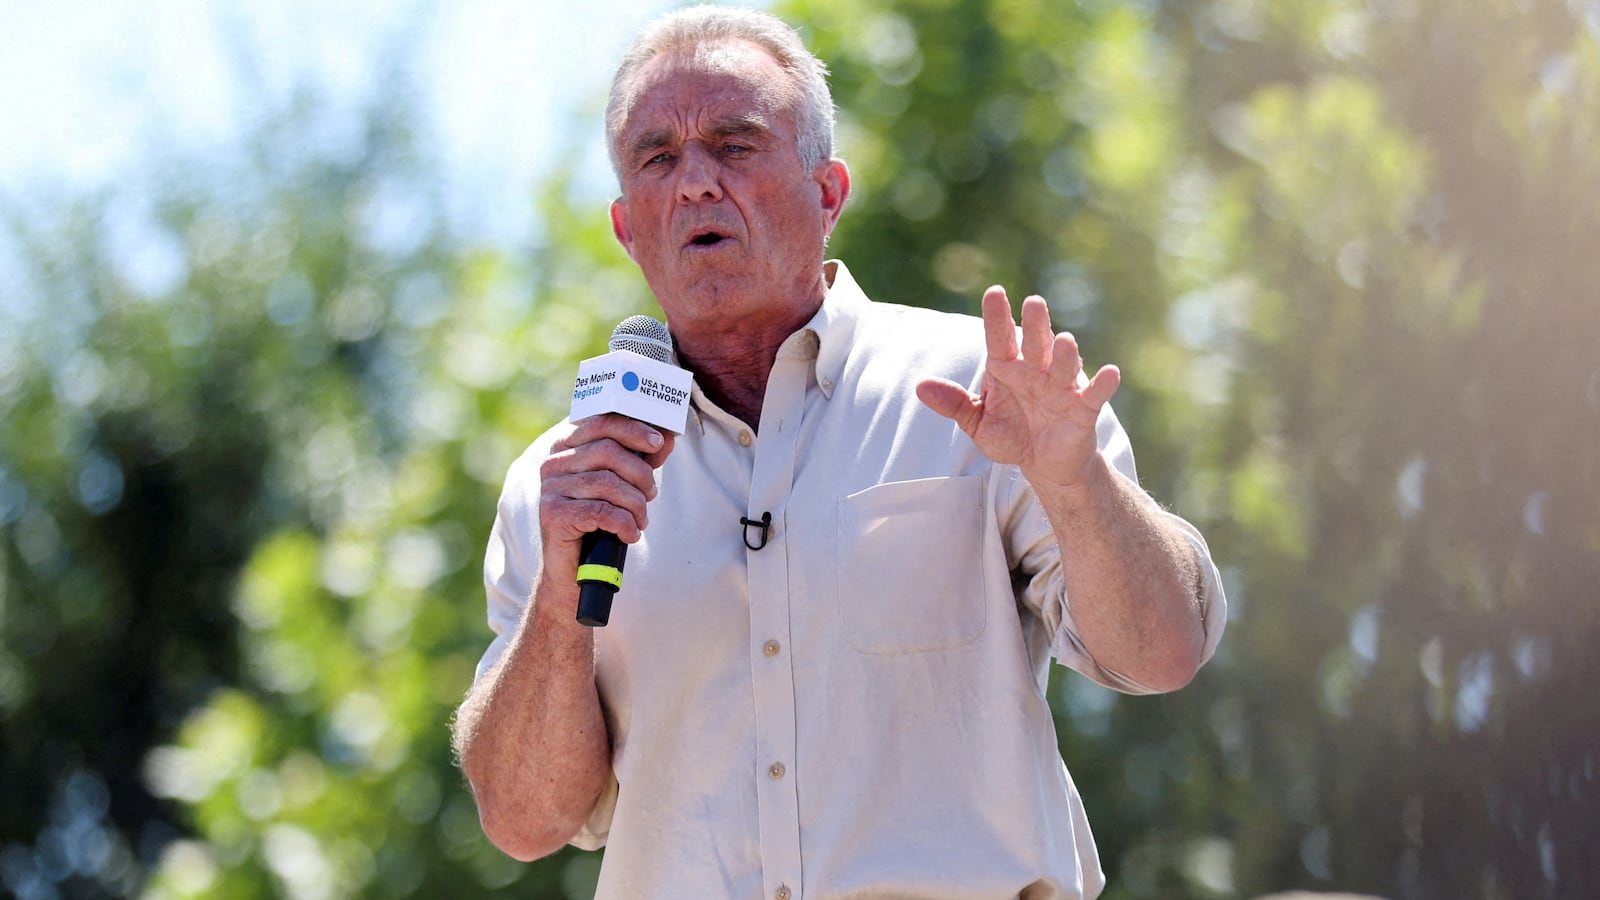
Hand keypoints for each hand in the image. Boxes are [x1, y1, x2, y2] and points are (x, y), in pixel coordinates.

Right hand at [537, 413, 674, 574]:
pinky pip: (602, 511)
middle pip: (609, 452)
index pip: (602, 423)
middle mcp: (554, 463)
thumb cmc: (599, 522)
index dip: (634, 429)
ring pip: (608, 483)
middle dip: (640, 474)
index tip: (658, 443)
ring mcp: (551, 488)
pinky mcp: (554, 514)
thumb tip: (667, 437)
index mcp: (567, 447)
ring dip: (636, 504)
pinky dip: (625, 523)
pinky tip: (630, 534)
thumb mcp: (623, 485)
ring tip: (641, 519)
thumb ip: (642, 459)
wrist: (573, 570)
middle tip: (651, 494)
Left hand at [916, 285, 1119, 489]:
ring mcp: (1061, 388)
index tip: (994, 293)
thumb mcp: (978, 423)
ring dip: (1064, 354)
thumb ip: (954, 404)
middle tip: (1033, 302)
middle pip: (1035, 344)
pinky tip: (1110, 373)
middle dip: (1036, 324)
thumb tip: (919, 387)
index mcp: (1008, 369)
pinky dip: (1102, 384)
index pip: (1000, 338)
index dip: (997, 317)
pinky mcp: (1082, 409)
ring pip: (1062, 366)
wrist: (1044, 463)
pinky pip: (1093, 394)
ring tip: (1064, 340)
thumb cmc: (1011, 434)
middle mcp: (1036, 372)